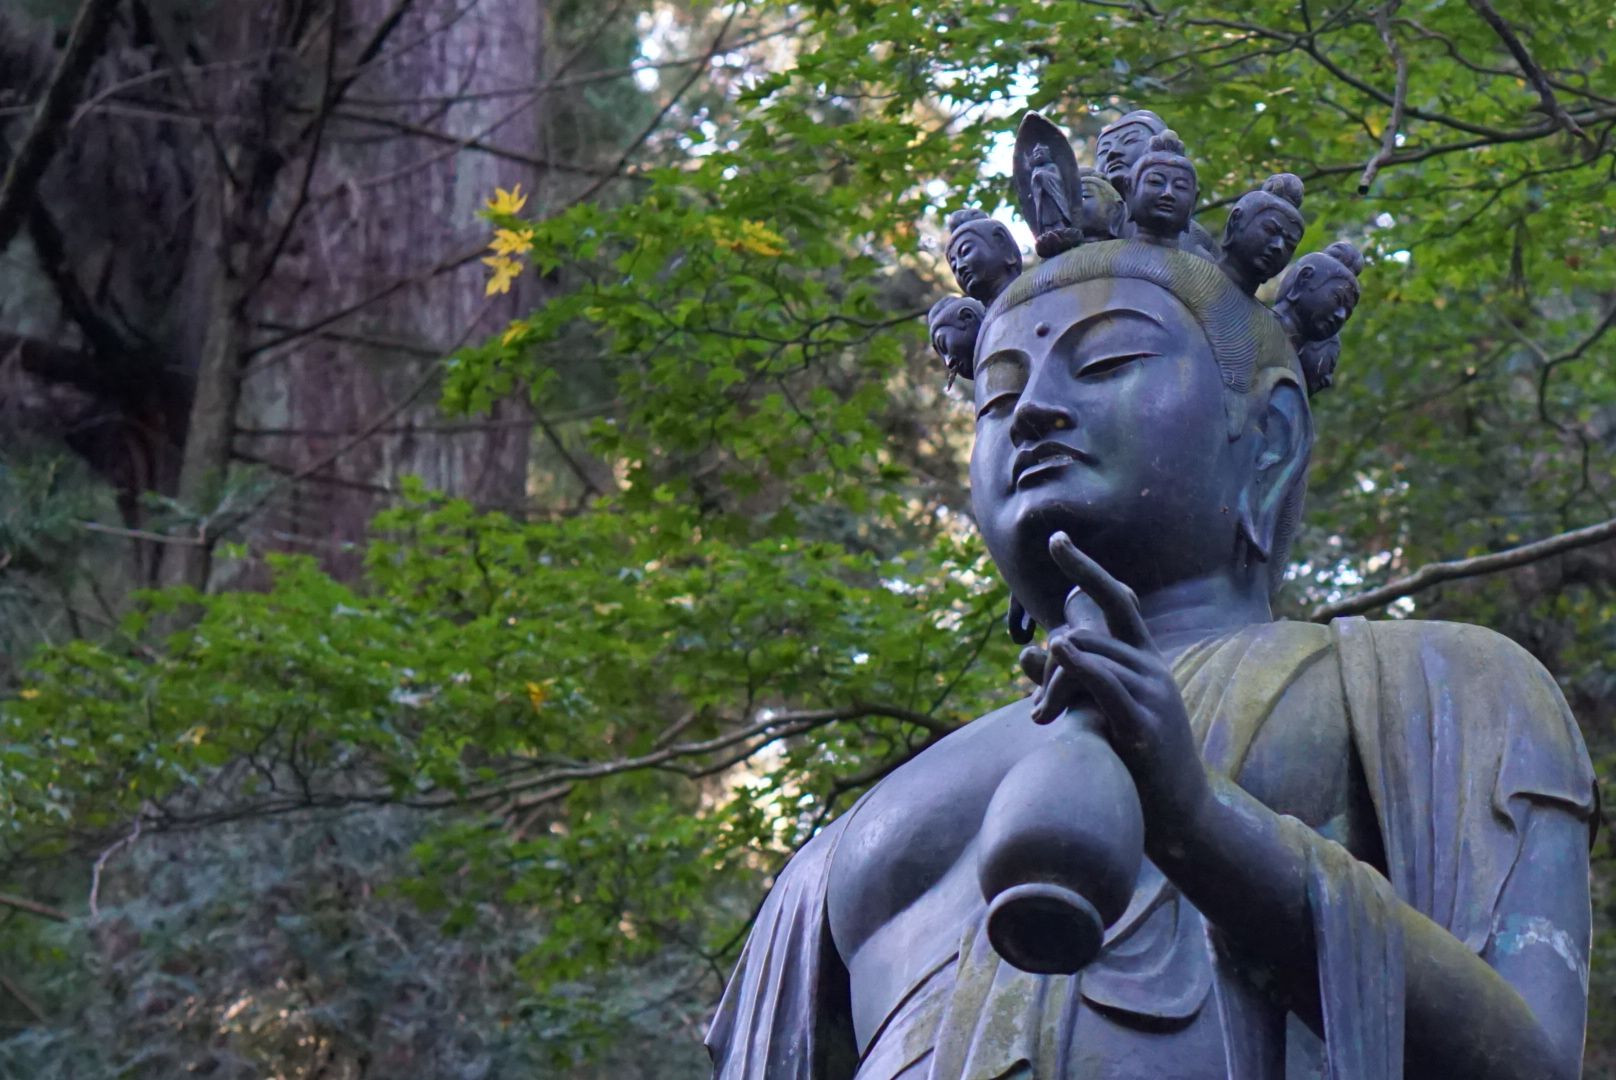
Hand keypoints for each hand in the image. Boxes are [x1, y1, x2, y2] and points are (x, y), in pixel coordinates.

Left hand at [1026, 532, 1211, 843]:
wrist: (1177, 815)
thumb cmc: (1135, 762)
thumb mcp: (1099, 712)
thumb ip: (1064, 680)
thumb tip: (1027, 652)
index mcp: (1143, 661)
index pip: (1115, 601)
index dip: (1085, 570)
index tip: (1056, 540)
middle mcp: (1151, 669)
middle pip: (1085, 634)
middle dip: (1057, 646)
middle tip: (1041, 679)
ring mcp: (1152, 694)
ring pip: (1086, 658)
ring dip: (1052, 685)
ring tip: (1041, 718)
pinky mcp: (1144, 725)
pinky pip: (1106, 684)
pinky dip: (1081, 666)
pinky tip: (1061, 653)